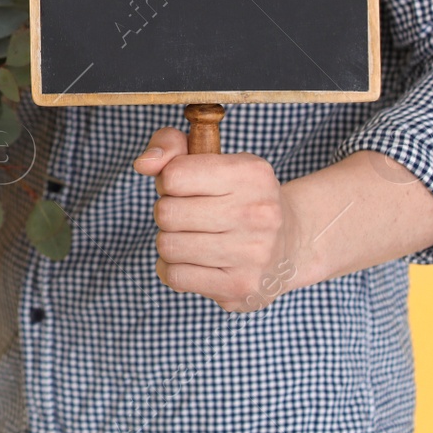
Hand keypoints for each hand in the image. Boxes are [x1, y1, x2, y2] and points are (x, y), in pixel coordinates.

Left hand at [133, 127, 305, 311]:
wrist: (289, 242)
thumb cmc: (236, 195)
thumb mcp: (213, 157)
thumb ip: (171, 145)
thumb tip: (143, 164)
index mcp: (250, 173)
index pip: (174, 175)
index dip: (167, 181)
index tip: (185, 187)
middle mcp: (257, 213)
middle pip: (166, 213)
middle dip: (167, 213)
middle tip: (189, 215)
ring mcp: (252, 254)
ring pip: (167, 246)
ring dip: (170, 242)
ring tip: (194, 238)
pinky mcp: (240, 287)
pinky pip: (175, 277)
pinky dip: (174, 269)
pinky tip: (194, 262)